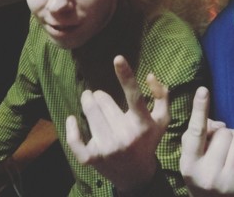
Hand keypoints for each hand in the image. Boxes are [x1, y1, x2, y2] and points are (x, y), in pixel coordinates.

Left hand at [66, 55, 169, 192]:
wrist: (137, 175)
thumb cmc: (149, 140)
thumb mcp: (162, 119)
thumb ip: (162, 95)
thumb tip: (150, 74)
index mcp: (143, 123)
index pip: (134, 95)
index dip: (126, 75)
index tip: (117, 58)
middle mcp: (126, 136)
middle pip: (104, 101)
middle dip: (100, 95)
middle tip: (100, 96)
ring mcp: (108, 148)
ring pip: (90, 113)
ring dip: (88, 103)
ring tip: (89, 100)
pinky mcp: (92, 159)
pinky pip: (75, 140)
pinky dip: (71, 128)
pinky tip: (72, 119)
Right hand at [180, 87, 233, 195]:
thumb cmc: (198, 172)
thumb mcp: (189, 155)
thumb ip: (196, 133)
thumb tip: (217, 122)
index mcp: (190, 163)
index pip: (196, 131)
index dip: (199, 109)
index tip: (203, 90)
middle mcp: (208, 174)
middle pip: (223, 133)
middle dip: (222, 133)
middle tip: (218, 143)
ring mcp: (226, 181)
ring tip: (229, 150)